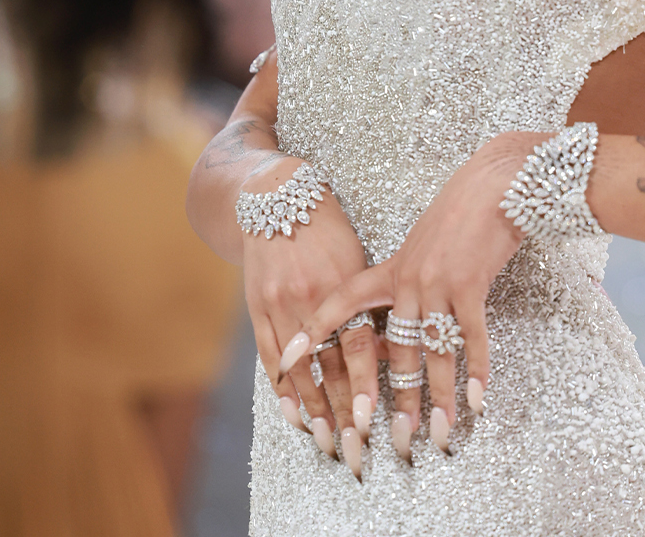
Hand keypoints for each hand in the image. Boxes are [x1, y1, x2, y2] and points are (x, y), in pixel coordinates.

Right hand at [242, 156, 383, 477]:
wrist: (277, 196)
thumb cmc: (328, 228)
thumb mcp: (355, 258)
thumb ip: (368, 303)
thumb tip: (388, 350)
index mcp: (342, 282)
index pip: (357, 345)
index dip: (364, 385)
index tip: (373, 420)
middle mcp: (308, 297)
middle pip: (327, 366)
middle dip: (342, 410)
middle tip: (355, 448)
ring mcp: (279, 304)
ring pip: (298, 369)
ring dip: (313, 410)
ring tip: (327, 442)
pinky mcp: (256, 307)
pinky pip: (269, 356)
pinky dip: (282, 388)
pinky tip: (293, 414)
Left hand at [277, 133, 537, 458]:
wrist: (492, 183)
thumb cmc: (459, 214)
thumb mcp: (422, 245)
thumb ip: (405, 284)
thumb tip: (400, 326)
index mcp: (389, 270)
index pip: (340, 304)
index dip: (311, 335)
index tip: (284, 365)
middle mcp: (406, 280)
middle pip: (395, 351)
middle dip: (397, 401)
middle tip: (396, 442)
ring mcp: (436, 282)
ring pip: (431, 352)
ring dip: (438, 399)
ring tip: (440, 435)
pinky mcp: (469, 282)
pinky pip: (469, 337)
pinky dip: (475, 372)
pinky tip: (478, 401)